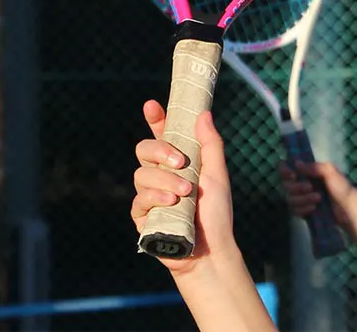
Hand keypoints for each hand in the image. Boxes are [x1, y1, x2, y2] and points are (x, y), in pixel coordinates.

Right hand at [130, 100, 237, 274]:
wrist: (210, 250)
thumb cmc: (216, 214)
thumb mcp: (218, 176)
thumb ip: (210, 145)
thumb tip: (204, 114)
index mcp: (179, 163)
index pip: (162, 135)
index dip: (155, 119)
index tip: (152, 106)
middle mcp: (161, 175)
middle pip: (144, 149)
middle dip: (160, 151)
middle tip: (180, 162)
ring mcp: (150, 194)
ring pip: (141, 174)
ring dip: (165, 181)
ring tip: (185, 193)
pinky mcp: (142, 215)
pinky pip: (139, 198)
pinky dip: (155, 198)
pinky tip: (171, 203)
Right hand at [279, 160, 356, 225]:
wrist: (348, 209)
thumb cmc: (341, 188)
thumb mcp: (331, 172)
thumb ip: (315, 167)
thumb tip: (296, 163)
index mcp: (307, 173)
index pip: (287, 169)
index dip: (285, 171)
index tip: (292, 175)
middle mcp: (302, 184)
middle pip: (286, 185)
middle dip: (297, 187)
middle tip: (310, 187)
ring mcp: (302, 199)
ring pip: (290, 199)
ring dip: (302, 199)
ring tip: (318, 199)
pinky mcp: (304, 211)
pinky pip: (294, 211)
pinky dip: (303, 209)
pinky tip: (313, 208)